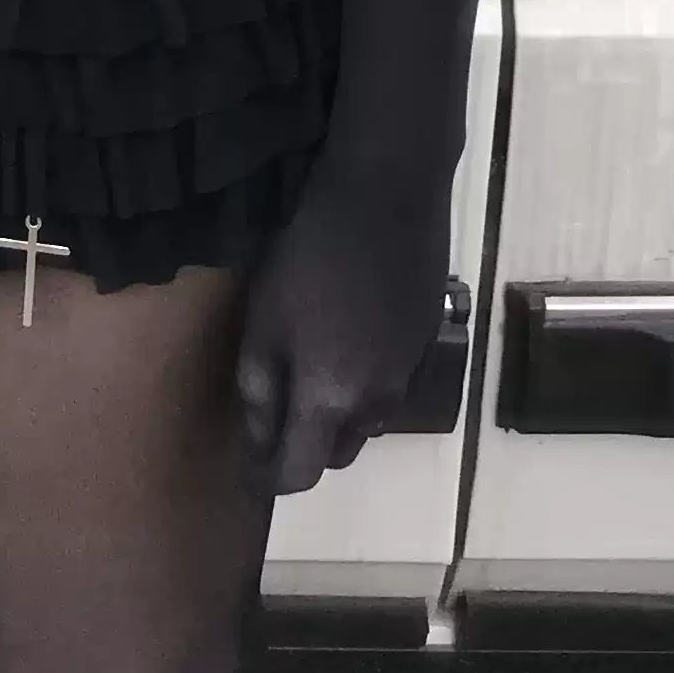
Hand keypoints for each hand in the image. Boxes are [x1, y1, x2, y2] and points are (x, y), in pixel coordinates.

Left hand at [233, 157, 455, 497]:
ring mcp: (409, 375)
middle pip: (336, 453)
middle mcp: (376, 404)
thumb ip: (258, 388)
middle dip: (305, 447)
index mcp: (331, 402)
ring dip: (338, 414)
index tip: (246, 466)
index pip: (298, 474)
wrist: (389, 195)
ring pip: (366, 420)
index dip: (267, 477)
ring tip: (313, 368)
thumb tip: (255, 439)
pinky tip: (350, 334)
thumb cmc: (311, 254)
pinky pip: (390, 384)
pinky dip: (366, 379)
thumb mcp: (265, 319)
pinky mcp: (427, 344)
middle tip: (276, 411)